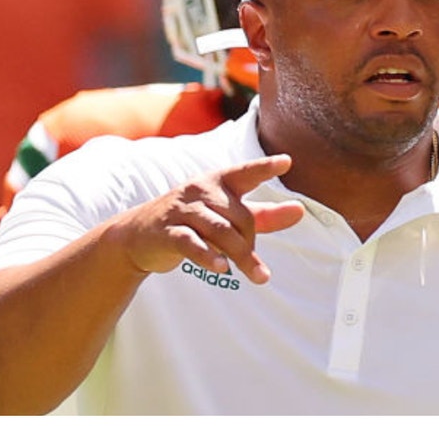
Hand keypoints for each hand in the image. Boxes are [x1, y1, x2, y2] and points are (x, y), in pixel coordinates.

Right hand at [110, 154, 303, 283]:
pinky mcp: (167, 232)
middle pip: (239, 216)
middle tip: (252, 260)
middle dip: (251, 241)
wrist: (138, 236)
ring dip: (241, 255)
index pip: (245, 172)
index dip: (265, 167)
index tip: (287, 162)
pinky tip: (221, 268)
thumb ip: (264, 215)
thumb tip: (301, 211)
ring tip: (258, 276)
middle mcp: (201, 191)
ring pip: (220, 231)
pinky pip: (191, 243)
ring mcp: (183, 211)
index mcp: (218, 182)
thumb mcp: (228, 215)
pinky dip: (207, 255)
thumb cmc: (192, 221)